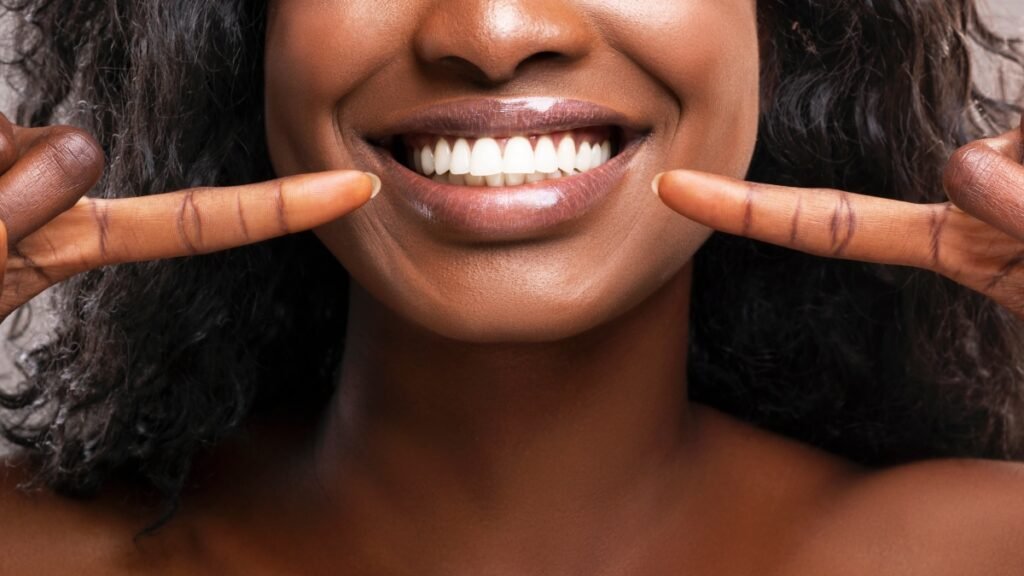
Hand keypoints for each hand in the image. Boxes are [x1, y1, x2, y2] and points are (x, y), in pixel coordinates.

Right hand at [0, 113, 378, 319]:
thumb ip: (17, 233)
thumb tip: (78, 142)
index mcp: (73, 247)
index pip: (194, 223)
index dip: (277, 208)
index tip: (359, 191)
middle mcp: (55, 200)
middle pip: (66, 149)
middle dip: (1, 178)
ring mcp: (12, 163)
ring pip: (10, 129)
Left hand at [653, 121, 1023, 318]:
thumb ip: (1011, 223)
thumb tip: (967, 162)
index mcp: (948, 248)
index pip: (829, 226)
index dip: (746, 212)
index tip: (669, 190)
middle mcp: (967, 206)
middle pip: (968, 171)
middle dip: (1022, 193)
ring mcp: (1007, 164)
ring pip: (1013, 145)